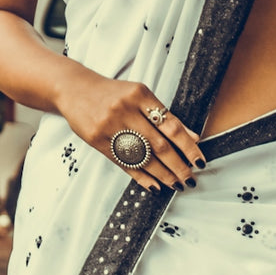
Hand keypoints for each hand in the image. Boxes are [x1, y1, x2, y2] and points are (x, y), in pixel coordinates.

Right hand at [54, 64, 204, 194]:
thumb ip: (164, 116)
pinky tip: (155, 184)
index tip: (200, 160)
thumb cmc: (113, 94)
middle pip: (159, 144)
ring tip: (176, 184)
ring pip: (142, 156)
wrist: (75, 90)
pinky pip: (124, 163)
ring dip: (162, 174)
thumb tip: (192, 137)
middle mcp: (126, 109)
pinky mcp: (97, 140)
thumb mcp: (140, 96)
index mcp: (140, 94)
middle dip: (178, 165)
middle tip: (190, 178)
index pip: (171, 124)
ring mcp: (110, 126)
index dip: (188, 145)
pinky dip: (141, 176)